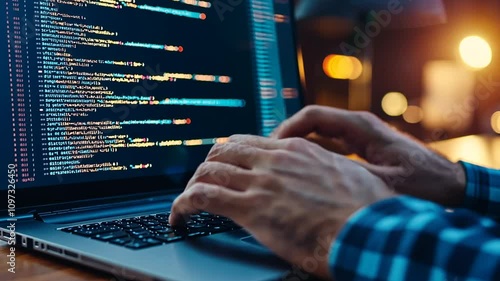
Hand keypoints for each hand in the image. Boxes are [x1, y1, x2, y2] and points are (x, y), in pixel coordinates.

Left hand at [170, 135, 393, 278]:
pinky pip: (203, 198)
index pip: (249, 142)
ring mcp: (262, 182)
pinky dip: (184, 205)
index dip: (230, 154)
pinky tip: (179, 216)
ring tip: (186, 200)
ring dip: (192, 185)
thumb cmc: (367, 211)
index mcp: (297, 150)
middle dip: (207, 166)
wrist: (372, 232)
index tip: (224, 166)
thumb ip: (328, 171)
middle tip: (201, 181)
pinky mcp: (252, 209)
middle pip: (223, 151)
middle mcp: (275, 159)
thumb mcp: (350, 177)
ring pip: (209, 171)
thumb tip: (324, 179)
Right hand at [272, 105, 465, 205]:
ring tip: (280, 162)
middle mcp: (359, 126)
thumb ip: (348, 176)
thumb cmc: (425, 183)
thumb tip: (311, 178)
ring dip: (299, 145)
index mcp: (361, 127)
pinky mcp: (364, 147)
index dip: (288, 128)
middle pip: (313, 122)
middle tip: (268, 155)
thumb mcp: (383, 183)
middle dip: (288, 136)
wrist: (451, 184)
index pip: (313, 116)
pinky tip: (302, 170)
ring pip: (320, 133)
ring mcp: (361, 135)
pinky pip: (330, 144)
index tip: (271, 146)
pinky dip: (313, 153)